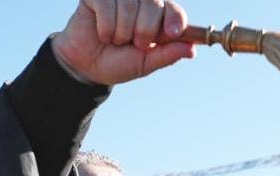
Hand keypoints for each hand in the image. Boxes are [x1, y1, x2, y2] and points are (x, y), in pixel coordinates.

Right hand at [51, 0, 192, 84]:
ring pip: (129, 5)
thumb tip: (192, 50)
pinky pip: (107, 5)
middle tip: (135, 44)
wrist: (87, 66)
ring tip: (116, 40)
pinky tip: (103, 33)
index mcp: (158, 17)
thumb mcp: (145, 63)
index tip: (172, 33)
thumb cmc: (118, 62)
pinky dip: (106, 26)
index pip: (174, 10)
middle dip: (145, 30)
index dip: (175, 19)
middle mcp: (142, 2)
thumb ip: (167, 55)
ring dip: (122, 32)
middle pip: (153, 3)